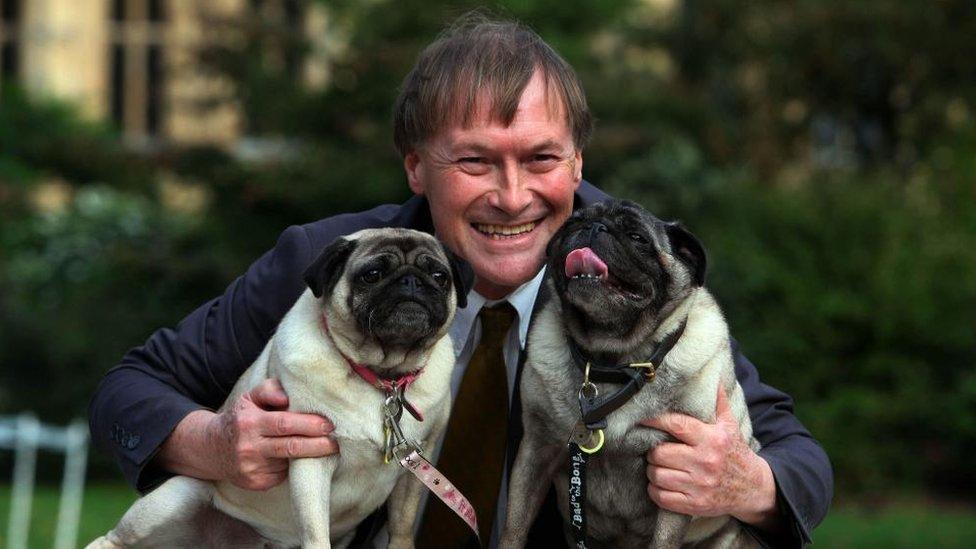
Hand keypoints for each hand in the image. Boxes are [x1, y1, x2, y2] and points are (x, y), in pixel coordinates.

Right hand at [158, 379, 337, 489]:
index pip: (285, 424)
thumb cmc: (240, 418)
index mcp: (249, 422)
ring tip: (326, 448)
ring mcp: (251, 468)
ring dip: (309, 456)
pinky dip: (293, 466)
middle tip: (336, 441)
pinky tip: (299, 459)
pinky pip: (283, 474)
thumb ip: (269, 389)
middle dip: (318, 445)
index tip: (329, 424)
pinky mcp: (256, 483)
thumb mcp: (249, 397)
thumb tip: (287, 397)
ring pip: (289, 462)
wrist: (211, 448)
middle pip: (291, 447)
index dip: (309, 425)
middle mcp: (249, 447)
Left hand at [638, 387, 778, 527]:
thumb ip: (718, 402)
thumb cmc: (735, 453)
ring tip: (659, 466)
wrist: (754, 489)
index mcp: (712, 439)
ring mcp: (699, 485)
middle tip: (657, 449)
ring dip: (653, 470)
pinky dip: (655, 490)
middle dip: (654, 450)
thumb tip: (712, 377)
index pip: (676, 425)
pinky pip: (661, 496)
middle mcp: (705, 462)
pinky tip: (661, 484)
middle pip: (660, 453)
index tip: (643, 418)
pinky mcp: (695, 504)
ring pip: (657, 475)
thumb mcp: (731, 426)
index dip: (655, 420)